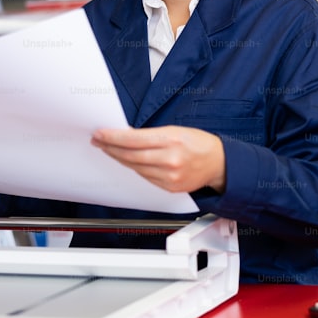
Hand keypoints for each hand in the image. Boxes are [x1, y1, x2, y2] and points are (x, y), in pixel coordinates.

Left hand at [91, 126, 226, 193]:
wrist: (218, 164)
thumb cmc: (199, 143)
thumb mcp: (176, 130)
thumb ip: (152, 135)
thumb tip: (126, 136)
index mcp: (172, 140)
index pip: (133, 139)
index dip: (113, 137)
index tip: (100, 134)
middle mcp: (170, 159)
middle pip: (130, 155)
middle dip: (111, 148)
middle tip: (99, 141)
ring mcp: (170, 176)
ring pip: (135, 167)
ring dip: (119, 158)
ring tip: (110, 150)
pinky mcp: (169, 187)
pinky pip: (145, 177)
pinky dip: (135, 168)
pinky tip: (128, 161)